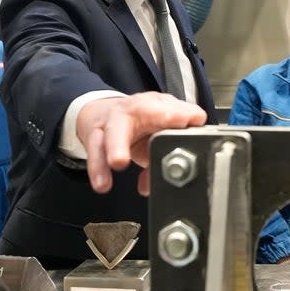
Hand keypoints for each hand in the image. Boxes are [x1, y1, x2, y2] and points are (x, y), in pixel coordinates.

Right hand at [76, 92, 206, 194]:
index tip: (195, 119)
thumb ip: (167, 153)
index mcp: (157, 107)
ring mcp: (113, 120)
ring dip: (117, 146)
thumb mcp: (155, 133)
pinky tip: (102, 183)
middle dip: (160, 117)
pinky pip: (96, 151)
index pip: (174, 108)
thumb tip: (174, 176)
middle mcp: (135, 109)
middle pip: (146, 110)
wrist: (100, 113)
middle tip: (172, 124)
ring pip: (115, 130)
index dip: (184, 114)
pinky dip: (98, 168)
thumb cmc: (135, 124)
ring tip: (119, 162)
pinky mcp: (94, 135)